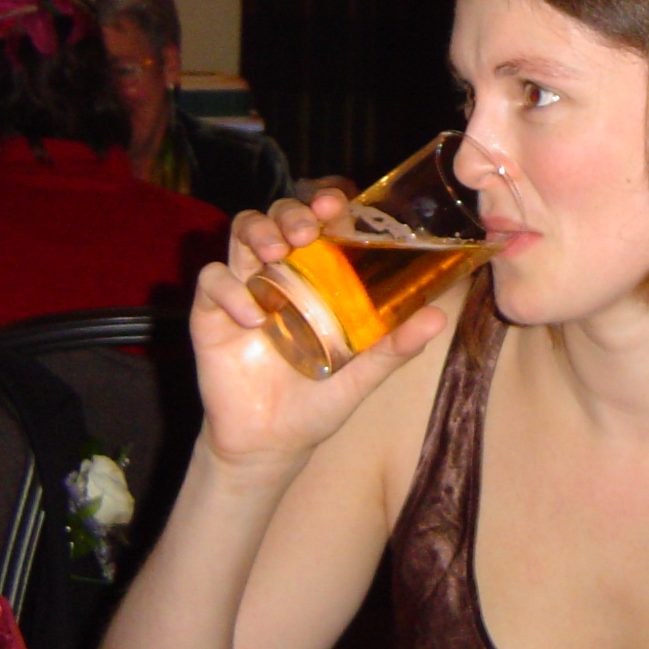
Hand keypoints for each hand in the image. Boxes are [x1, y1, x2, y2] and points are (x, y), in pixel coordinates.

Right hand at [189, 188, 447, 468]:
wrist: (273, 445)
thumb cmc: (318, 401)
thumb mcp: (363, 373)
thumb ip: (394, 345)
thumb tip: (437, 317)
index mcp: (318, 278)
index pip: (318, 222)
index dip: (324, 203)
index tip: (336, 203)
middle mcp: (280, 274)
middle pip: (277, 216)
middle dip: (290, 212)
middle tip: (306, 232)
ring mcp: (244, 290)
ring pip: (241, 233)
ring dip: (257, 232)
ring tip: (275, 254)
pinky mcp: (211, 315)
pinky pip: (212, 281)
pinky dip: (229, 290)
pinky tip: (252, 318)